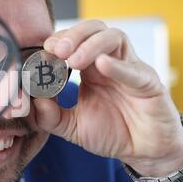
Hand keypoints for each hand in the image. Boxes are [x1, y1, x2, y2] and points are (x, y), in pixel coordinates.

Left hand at [35, 20, 182, 176]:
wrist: (143, 151)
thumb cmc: (111, 132)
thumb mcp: (71, 126)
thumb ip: (50, 116)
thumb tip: (33, 101)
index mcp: (90, 69)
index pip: (75, 41)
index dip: (59, 41)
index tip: (44, 50)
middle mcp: (110, 63)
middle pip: (94, 30)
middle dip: (73, 35)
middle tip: (56, 49)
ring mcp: (130, 69)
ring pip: (115, 38)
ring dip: (91, 44)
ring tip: (73, 59)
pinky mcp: (149, 84)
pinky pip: (134, 70)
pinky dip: (117, 66)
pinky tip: (101, 65)